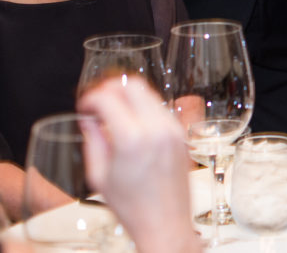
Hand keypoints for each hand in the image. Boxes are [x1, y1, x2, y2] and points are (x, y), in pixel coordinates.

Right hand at [77, 78, 200, 252]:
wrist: (164, 222)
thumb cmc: (131, 206)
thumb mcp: (99, 175)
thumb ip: (92, 140)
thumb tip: (88, 117)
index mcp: (133, 139)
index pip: (109, 98)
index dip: (90, 98)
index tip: (83, 107)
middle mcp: (157, 128)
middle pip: (133, 85)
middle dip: (111, 88)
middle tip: (98, 102)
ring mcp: (173, 129)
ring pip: (149, 93)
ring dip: (128, 96)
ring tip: (113, 113)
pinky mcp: (181, 133)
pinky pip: (160, 108)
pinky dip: (143, 107)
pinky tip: (131, 123)